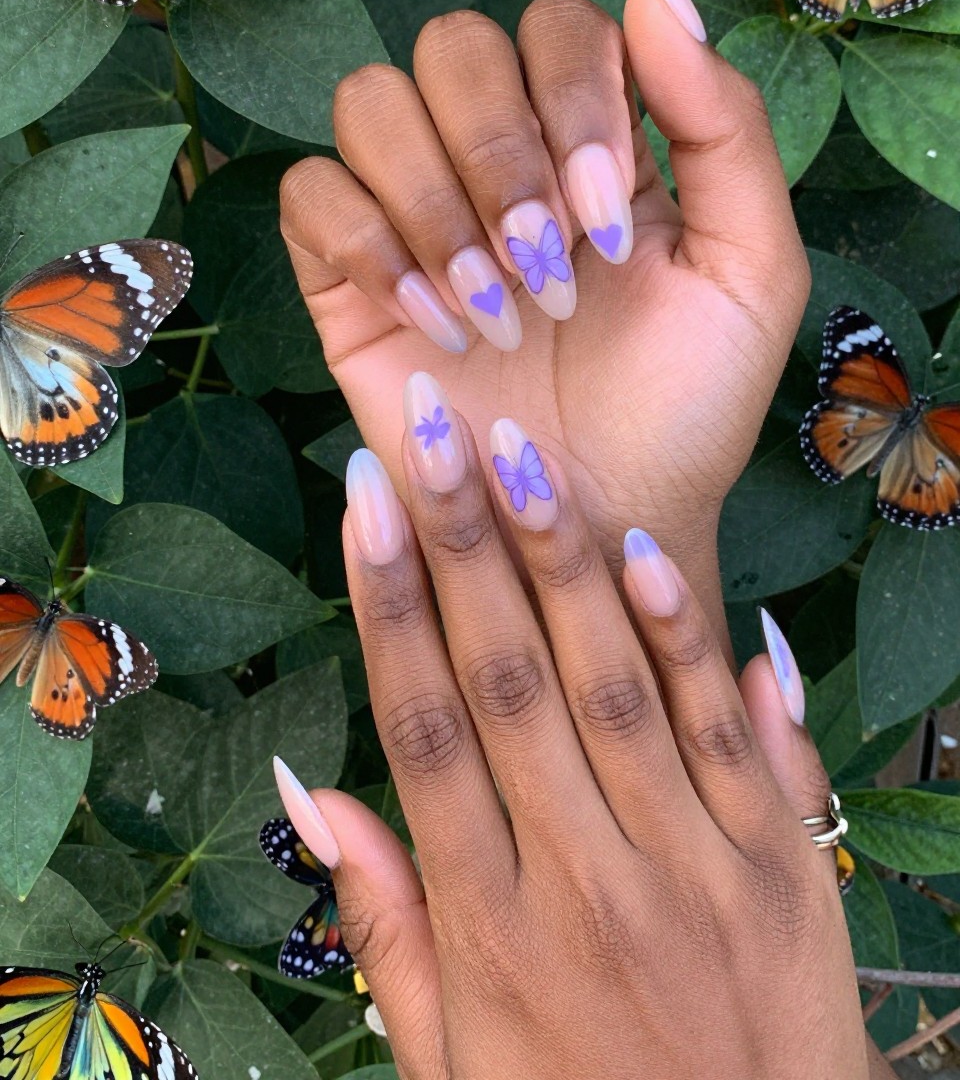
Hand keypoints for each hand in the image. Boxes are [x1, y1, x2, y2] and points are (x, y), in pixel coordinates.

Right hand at [274, 383, 871, 1079]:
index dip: (388, 603)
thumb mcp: (447, 1055)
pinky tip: (646, 552)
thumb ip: (383, 923)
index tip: (366, 502)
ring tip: (522, 458)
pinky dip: (688, 641)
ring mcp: (691, 868)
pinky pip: (730, 736)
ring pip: (614, 687)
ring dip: (563, 564)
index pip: (422, 728)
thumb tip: (307, 792)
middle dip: (462, 545)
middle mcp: (582, 880)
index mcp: (488, 926)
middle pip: (508, 682)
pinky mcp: (782, 867)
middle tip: (434, 432)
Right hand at [279, 0, 809, 634]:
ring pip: (370, 101)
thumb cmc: (684, 410)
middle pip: (453, 44)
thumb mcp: (751, 271)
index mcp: (595, 143)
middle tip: (548, 274)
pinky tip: (429, 324)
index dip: (576, 101)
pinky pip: (309, 193)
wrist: (604, 523)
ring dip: (434, 201)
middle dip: (502, 156)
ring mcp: (414, 214)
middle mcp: (498, 162)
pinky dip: (366, 245)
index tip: (611, 225)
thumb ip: (724, 127)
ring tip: (491, 312)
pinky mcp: (343, 280)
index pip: (557, 28)